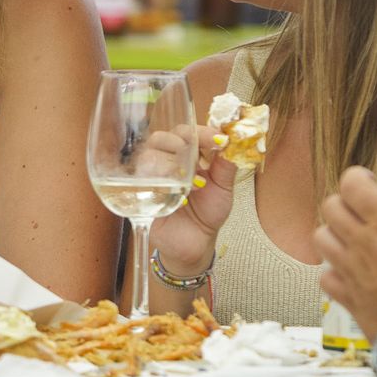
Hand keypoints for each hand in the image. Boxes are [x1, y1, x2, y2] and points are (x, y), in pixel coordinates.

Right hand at [150, 127, 235, 274]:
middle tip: (198, 160)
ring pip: (149, 157)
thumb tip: (234, 140)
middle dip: (179, 144)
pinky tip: (181, 198)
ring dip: (172, 166)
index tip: (219, 139)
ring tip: (193, 184)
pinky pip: (142, 182)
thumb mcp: (224, 188)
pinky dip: (162, 186)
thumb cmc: (208, 213)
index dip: (201, 132)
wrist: (195, 243)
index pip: (187, 132)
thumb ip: (227, 164)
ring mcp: (152, 178)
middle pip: (160, 138)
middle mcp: (167, 162)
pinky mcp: (142, 195)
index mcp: (187, 156)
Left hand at [314, 168, 376, 336]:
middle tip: (361, 209)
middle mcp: (360, 242)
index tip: (369, 181)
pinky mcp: (345, 294)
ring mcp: (348, 269)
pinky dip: (332, 271)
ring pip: (320, 238)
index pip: (351, 184)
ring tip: (352, 237)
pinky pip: (325, 276)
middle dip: (343, 202)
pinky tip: (349, 271)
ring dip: (332, 233)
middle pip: (329, 207)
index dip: (357, 177)